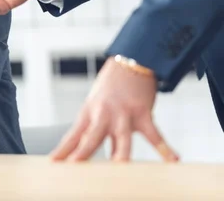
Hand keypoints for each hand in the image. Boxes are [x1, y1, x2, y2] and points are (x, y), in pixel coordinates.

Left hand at [51, 57, 178, 161]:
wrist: (130, 61)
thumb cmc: (111, 88)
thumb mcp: (97, 106)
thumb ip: (98, 130)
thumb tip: (101, 154)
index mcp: (89, 112)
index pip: (73, 134)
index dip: (63, 149)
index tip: (54, 161)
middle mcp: (103, 113)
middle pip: (93, 135)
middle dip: (84, 150)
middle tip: (75, 164)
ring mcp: (123, 113)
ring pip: (122, 136)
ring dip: (121, 152)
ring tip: (120, 166)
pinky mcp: (142, 112)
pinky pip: (154, 134)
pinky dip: (164, 148)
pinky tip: (173, 160)